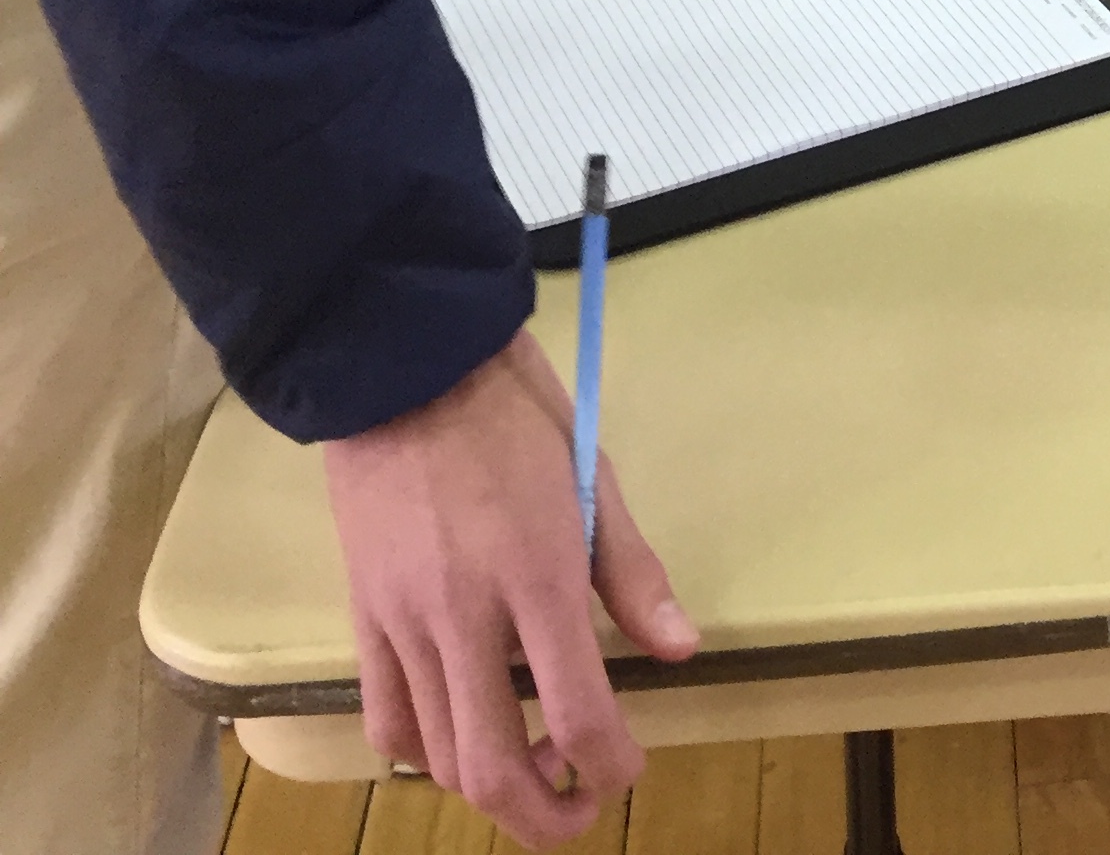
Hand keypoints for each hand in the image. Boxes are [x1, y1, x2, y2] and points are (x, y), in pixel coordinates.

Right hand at [325, 328, 696, 846]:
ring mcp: (405, 625)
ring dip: (492, 790)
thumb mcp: (593, 475)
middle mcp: (467, 618)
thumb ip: (631, 572)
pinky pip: (386, 721)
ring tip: (531, 765)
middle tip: (583, 805)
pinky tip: (460, 732)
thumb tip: (679, 650)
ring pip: (442, 759)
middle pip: (497, 770)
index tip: (629, 768)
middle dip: (549, 816)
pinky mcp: (363, 620)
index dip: (613, 765)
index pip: (580, 714)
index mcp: (538, 576)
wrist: (403, 367)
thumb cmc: (513, 413)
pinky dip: (427, 752)